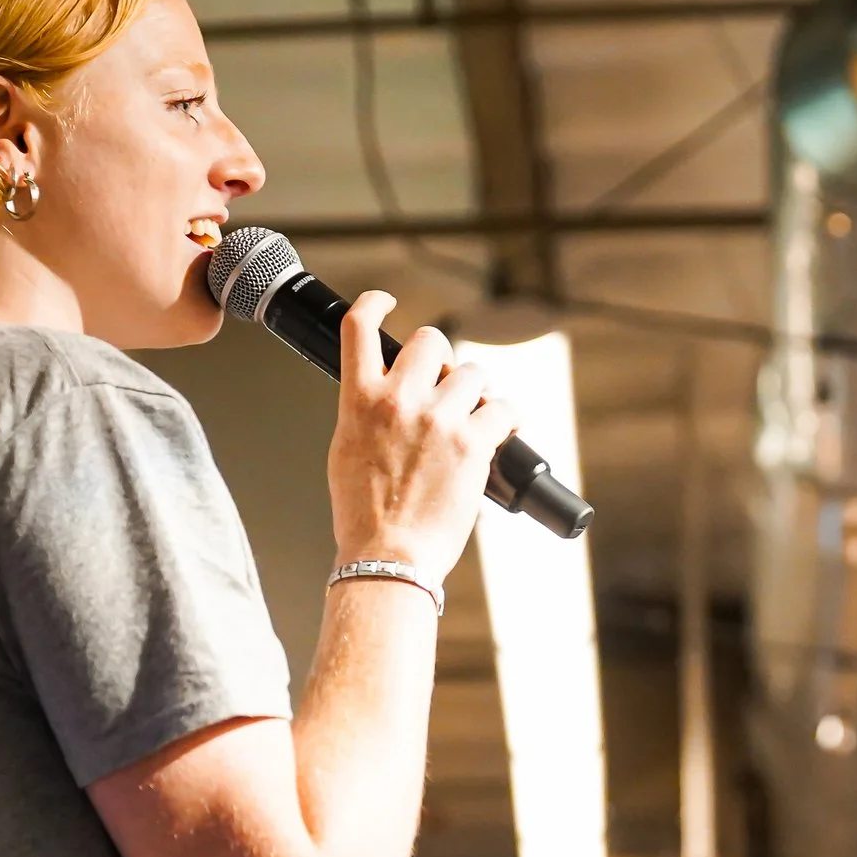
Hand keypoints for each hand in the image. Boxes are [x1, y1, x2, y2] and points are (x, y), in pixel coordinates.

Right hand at [326, 290, 521, 588]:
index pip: (359, 328)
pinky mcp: (472, 442)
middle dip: (443, 359)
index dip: (375, 303)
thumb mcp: (346, 452)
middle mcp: (399, 400)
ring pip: (473, 373)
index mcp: (359, 401)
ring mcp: (438, 419)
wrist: (387, 556)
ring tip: (473, 419)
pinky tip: (505, 429)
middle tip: (446, 384)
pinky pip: (503, 408)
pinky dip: (509, 417)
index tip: (386, 301)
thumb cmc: (365, 516)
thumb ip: (365, 415)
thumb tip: (384, 401)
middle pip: (431, 342)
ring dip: (476, 393)